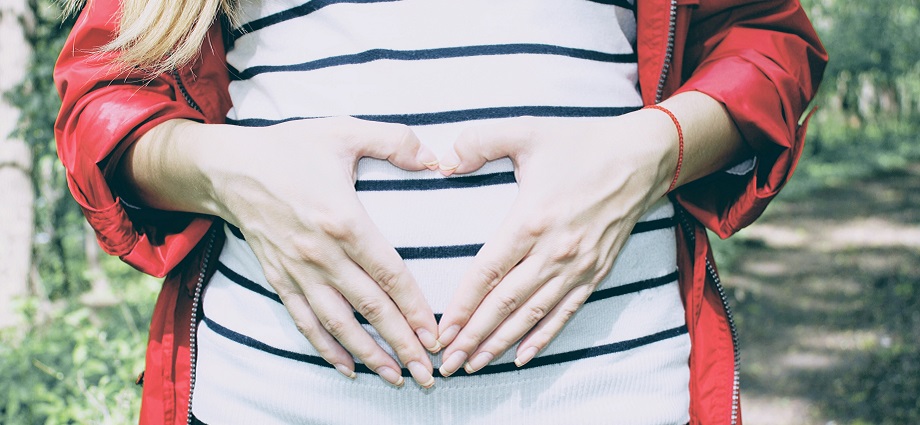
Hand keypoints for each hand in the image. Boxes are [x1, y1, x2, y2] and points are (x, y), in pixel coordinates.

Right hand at [191, 117, 441, 387]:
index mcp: (343, 220)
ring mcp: (298, 271)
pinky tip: (346, 368)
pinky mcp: (280, 280)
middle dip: (401, 343)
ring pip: (338, 323)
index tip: (435, 333)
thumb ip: (394, 141)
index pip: (389, 273)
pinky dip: (326, 348)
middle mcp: (321, 254)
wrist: (230, 168)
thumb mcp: (344, 131)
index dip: (413, 307)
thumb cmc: (291, 148)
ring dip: (368, 354)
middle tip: (427, 372)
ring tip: (395, 377)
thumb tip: (436, 158)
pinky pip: (305, 321)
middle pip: (370, 308)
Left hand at [434, 111, 677, 375]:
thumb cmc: (581, 144)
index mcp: (531, 220)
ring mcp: (577, 266)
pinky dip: (543, 337)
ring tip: (475, 364)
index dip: (463, 305)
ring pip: (532, 315)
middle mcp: (554, 251)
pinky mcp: (596, 273)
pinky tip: (522, 357)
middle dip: (474, 336)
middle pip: (505, 303)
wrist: (643, 157)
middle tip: (448, 362)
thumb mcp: (527, 131)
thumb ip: (480, 142)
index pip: (488, 273)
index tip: (442, 330)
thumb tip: (442, 161)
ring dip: (502, 343)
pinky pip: (565, 312)